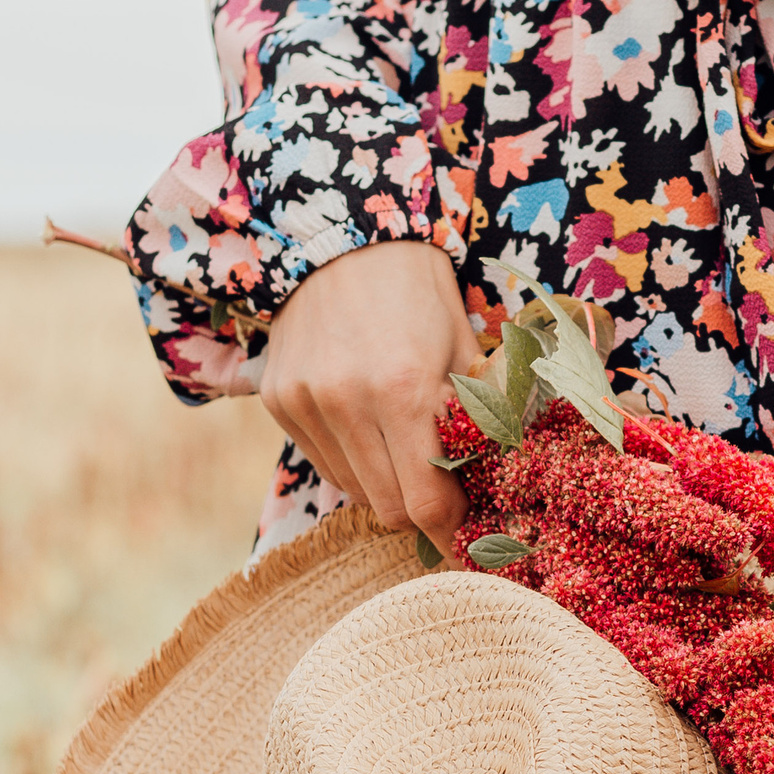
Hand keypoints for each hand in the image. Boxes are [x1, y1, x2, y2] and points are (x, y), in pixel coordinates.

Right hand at [260, 240, 483, 546]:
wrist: (342, 238)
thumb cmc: (419, 294)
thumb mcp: (466, 349)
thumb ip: (481, 419)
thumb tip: (495, 487)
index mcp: (403, 389)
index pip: (426, 503)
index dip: (452, 530)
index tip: (469, 535)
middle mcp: (346, 402)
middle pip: (388, 509)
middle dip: (421, 510)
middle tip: (444, 491)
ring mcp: (304, 404)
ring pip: (354, 492)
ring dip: (385, 485)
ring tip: (404, 448)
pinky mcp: (278, 403)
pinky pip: (324, 464)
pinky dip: (353, 462)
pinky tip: (368, 428)